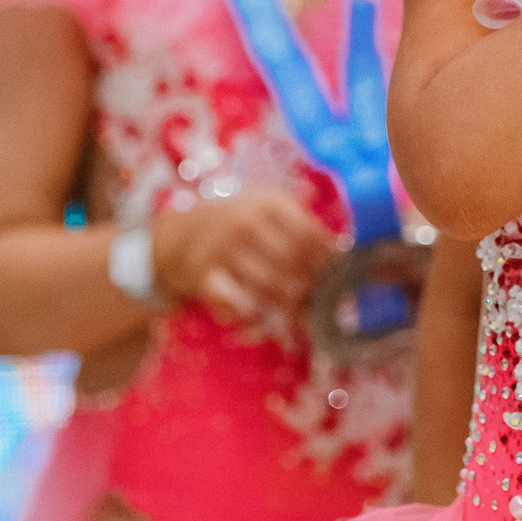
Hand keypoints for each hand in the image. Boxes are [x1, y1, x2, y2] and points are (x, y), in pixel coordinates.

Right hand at [149, 188, 338, 329]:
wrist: (180, 237)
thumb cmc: (239, 224)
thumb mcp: (267, 206)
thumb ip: (302, 221)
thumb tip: (341, 249)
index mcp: (266, 202)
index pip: (309, 234)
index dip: (327, 259)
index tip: (338, 275)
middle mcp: (244, 222)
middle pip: (293, 262)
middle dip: (312, 284)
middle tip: (323, 300)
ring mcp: (223, 250)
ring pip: (271, 286)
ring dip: (291, 304)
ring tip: (301, 313)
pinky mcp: (205, 278)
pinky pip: (240, 304)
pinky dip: (255, 315)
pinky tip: (262, 317)